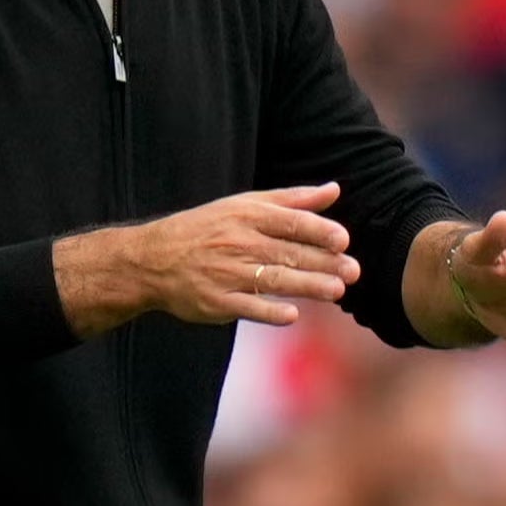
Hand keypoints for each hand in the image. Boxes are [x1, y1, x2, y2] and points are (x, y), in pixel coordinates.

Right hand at [135, 182, 358, 327]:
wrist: (152, 259)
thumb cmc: (207, 229)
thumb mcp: (245, 205)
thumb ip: (292, 200)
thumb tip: (334, 190)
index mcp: (247, 216)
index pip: (289, 222)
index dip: (317, 230)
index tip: (343, 240)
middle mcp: (238, 243)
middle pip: (287, 253)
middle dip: (323, 262)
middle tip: (353, 271)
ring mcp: (226, 273)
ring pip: (273, 280)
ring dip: (307, 286)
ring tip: (336, 291)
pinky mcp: (216, 302)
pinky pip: (247, 308)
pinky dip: (269, 312)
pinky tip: (293, 315)